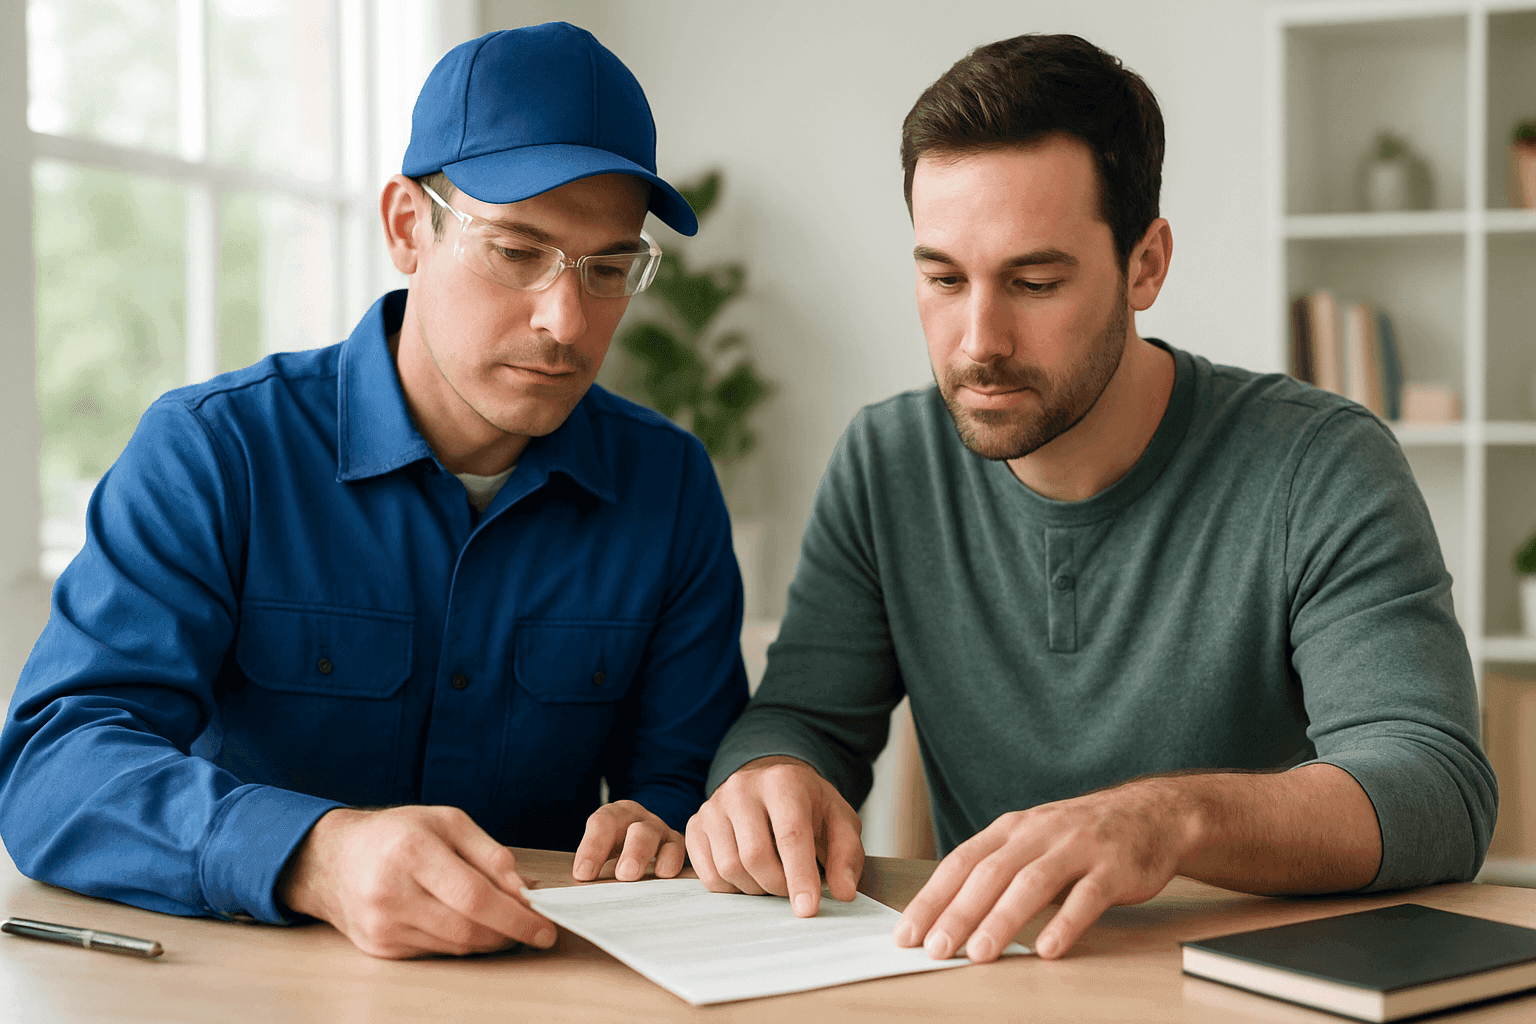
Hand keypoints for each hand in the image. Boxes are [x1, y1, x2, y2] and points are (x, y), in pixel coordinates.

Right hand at [280, 805, 553, 958]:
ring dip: (489, 941)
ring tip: (507, 925)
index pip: (475, 896)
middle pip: (466, 929)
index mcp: (412, 851)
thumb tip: (524, 891)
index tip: (544, 926)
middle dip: (509, 934)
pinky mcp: (379, 948)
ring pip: (454, 946)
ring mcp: (382, 925)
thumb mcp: (448, 822)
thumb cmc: (397, 834)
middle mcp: (392, 892)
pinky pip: (435, 952)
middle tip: (534, 930)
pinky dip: (461, 943)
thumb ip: (490, 854)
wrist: (333, 859)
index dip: (515, 917)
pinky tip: (472, 928)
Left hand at [572, 799, 685, 880]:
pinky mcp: (675, 845)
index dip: (593, 847)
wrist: (635, 847)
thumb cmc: (610, 854)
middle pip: (637, 829)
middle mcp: (638, 819)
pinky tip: (666, 876)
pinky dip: (673, 861)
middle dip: (631, 852)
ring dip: (648, 857)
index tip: (583, 874)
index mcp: (614, 815)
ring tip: (641, 877)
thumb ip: (589, 865)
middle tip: (624, 875)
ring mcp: (659, 831)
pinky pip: (677, 850)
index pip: (602, 824)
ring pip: (657, 838)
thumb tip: (573, 891)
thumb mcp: (597, 853)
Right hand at [685, 755, 864, 916]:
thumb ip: (846, 856)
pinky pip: (707, 874)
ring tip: (772, 878)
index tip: (807, 910)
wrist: (773, 785)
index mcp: (783, 781)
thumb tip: (844, 892)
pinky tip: (749, 876)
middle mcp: (743, 788)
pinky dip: (731, 888)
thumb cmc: (809, 807)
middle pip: (755, 856)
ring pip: (729, 867)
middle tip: (792, 890)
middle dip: (778, 886)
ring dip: (755, 888)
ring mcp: (714, 805)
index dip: (799, 876)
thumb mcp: (840, 823)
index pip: (790, 835)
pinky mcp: (695, 824)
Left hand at [895, 780, 1187, 961]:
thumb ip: (995, 869)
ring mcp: (1077, 848)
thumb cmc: (1079, 835)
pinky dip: (1065, 923)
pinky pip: (1086, 897)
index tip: (907, 934)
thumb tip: (946, 914)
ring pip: (1032, 883)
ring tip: (980, 953)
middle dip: (958, 913)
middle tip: (936, 948)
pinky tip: (1047, 949)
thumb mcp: (1031, 840)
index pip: (960, 863)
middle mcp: (1039, 833)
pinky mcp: (1114, 867)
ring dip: (1002, 920)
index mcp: (1011, 829)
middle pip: (989, 873)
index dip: (932, 898)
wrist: (1150, 813)